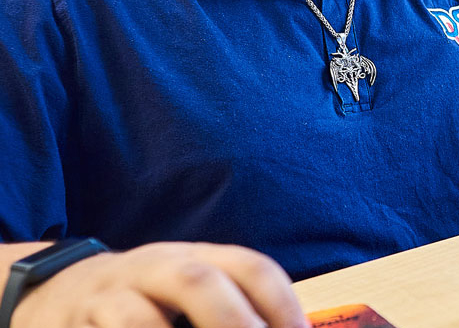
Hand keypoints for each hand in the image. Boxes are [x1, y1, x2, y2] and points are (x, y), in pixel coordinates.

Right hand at [12, 242, 307, 327]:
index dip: (282, 304)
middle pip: (199, 282)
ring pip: (137, 318)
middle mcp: (156, 267)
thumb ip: (233, 308)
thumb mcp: (189, 291)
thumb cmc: (147, 299)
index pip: (250, 267)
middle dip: (234, 323)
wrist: (58, 292)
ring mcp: (110, 296)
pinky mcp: (75, 326)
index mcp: (197, 257)